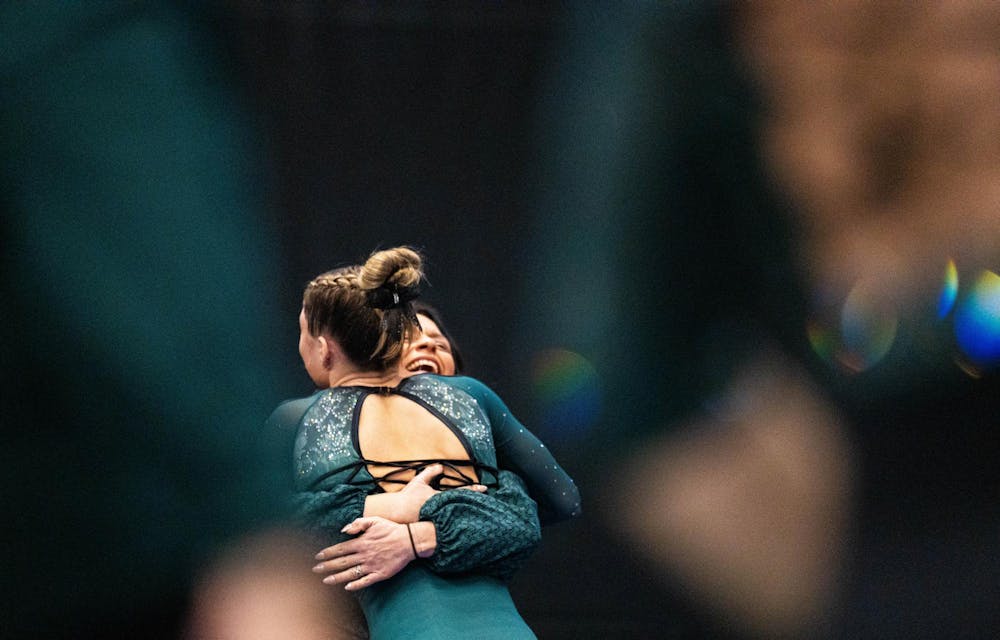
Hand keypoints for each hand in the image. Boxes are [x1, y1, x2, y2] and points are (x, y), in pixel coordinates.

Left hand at [313, 517, 415, 590]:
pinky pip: (366, 581)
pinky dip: (356, 585)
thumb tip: (343, 530)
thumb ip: (358, 523)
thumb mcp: (374, 520)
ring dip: (337, 577)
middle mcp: (364, 555)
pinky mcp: (380, 574)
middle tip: (315, 570)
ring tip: (326, 580)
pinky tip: (347, 587)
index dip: (328, 553)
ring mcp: (372, 565)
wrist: (409, 541)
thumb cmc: (391, 529)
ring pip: (350, 573)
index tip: (318, 557)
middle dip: (327, 566)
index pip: (340, 549)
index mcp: (362, 542)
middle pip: (342, 562)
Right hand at [365, 463, 486, 522]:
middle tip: (488, 503)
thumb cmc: (408, 497)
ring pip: (458, 517)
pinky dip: (457, 525)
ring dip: (468, 515)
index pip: (461, 492)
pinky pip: (449, 526)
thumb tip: (441, 466)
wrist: (397, 513)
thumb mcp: (419, 481)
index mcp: (441, 497)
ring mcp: (440, 519)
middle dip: (476, 504)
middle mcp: (442, 509)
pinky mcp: (435, 528)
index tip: (485, 488)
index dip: (474, 489)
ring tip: (481, 514)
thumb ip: (430, 472)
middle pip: (463, 506)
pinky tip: (465, 527)